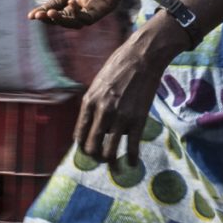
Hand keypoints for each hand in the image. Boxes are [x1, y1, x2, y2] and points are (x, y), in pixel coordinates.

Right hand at [32, 0, 135, 29]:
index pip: (56, 4)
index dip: (44, 10)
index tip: (30, 15)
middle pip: (63, 15)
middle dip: (49, 17)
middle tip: (38, 16)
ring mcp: (93, 5)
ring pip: (74, 21)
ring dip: (61, 20)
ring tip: (50, 13)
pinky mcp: (105, 8)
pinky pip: (88, 19)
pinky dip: (77, 15)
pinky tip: (70, 5)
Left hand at [75, 17, 178, 162]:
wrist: (142, 56)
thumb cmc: (119, 66)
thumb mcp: (98, 83)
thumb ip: (94, 102)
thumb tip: (93, 120)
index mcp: (89, 102)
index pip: (79, 134)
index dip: (83, 146)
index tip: (88, 151)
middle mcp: (102, 112)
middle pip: (92, 146)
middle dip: (95, 157)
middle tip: (101, 159)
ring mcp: (120, 117)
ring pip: (109, 151)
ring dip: (110, 161)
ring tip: (114, 166)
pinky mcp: (138, 119)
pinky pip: (132, 145)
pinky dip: (131, 158)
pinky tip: (132, 163)